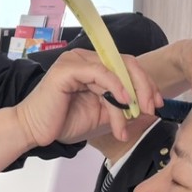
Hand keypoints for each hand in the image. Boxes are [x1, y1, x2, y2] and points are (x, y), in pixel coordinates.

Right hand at [15, 49, 161, 147]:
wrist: (34, 132)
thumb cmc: (62, 123)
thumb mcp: (101, 115)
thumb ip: (122, 109)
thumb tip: (148, 109)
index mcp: (94, 67)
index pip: (127, 67)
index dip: (146, 83)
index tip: (157, 103)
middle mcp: (86, 59)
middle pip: (127, 63)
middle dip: (144, 87)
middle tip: (151, 108)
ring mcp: (76, 61)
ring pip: (116, 71)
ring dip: (129, 98)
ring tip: (132, 118)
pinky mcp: (68, 68)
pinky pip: (101, 73)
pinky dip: (116, 87)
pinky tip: (124, 102)